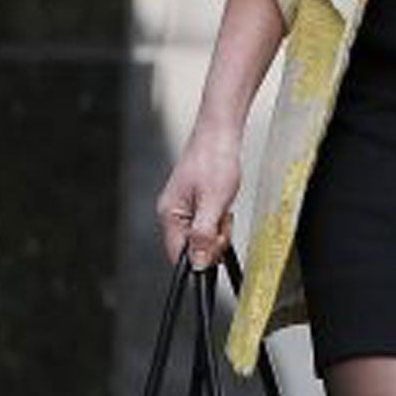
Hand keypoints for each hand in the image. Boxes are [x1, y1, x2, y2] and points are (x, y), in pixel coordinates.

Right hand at [156, 123, 242, 267]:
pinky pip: (207, 220)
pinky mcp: (195, 200)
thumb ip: (204, 234)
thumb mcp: (214, 201)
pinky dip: (219, 216)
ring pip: (202, 234)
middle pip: (192, 246)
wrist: (221, 131)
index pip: (179, 255)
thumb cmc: (215, 158)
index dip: (201, 256)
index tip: (218, 244)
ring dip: (218, 226)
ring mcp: (184, 206)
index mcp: (170, 215)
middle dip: (213, 239)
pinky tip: (225, 203)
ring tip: (225, 207)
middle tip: (224, 219)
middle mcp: (173, 212)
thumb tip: (199, 263)